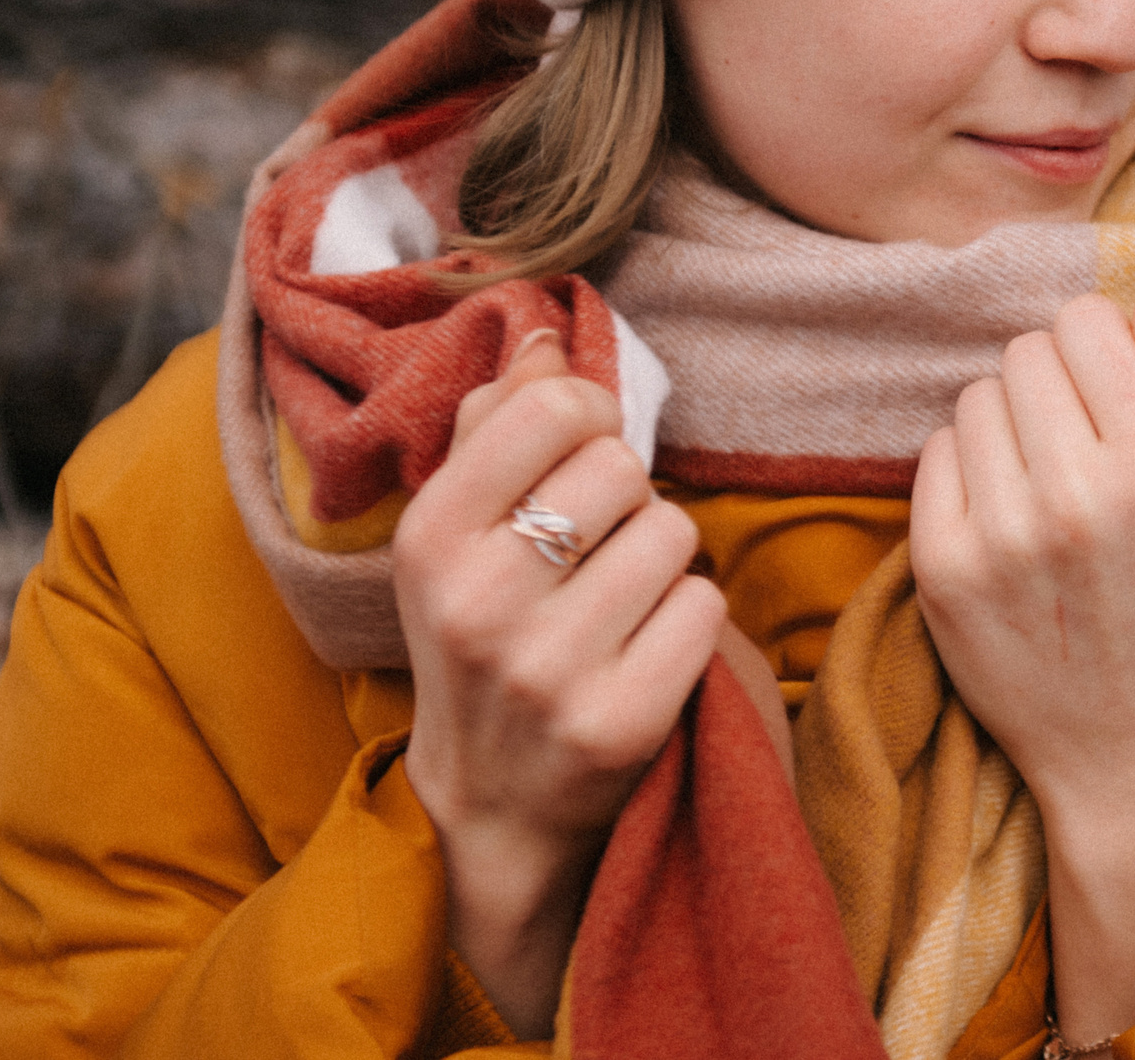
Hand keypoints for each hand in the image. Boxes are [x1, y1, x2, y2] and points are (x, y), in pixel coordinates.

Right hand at [393, 329, 725, 1036]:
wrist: (492, 805)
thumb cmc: (478, 636)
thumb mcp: (453, 534)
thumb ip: (496, 423)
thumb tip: (544, 329)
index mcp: (430, 537)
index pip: (550, 406)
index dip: (589, 414)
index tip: (580, 448)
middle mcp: (479, 602)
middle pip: (622, 468)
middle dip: (627, 496)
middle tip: (593, 548)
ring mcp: (549, 669)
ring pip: (674, 533)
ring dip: (662, 559)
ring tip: (615, 600)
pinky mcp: (622, 721)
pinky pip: (704, 607)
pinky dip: (689, 621)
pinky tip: (643, 649)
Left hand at [910, 272, 1134, 1040]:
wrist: (1126, 746)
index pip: (1083, 322)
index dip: (1095, 345)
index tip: (1106, 387)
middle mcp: (1076, 496)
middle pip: (1023, 353)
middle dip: (1050, 382)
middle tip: (1073, 441)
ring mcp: (1001, 535)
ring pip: (974, 398)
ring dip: (1005, 424)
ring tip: (1040, 482)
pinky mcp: (942, 567)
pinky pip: (935, 453)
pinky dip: (967, 470)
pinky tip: (1005, 516)